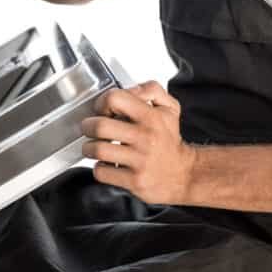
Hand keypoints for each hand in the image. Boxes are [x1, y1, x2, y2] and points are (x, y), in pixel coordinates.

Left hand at [81, 81, 194, 204]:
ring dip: (89, 148)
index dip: (102, 102)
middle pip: (100, 126)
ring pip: (98, 150)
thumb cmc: (169, 140)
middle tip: (89, 128)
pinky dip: (99, 168)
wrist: (184, 173)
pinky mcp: (134, 181)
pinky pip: (102, 173)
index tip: (103, 110)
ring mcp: (139, 161)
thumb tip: (131, 89)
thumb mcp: (169, 108)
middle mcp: (145, 138)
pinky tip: (106, 164)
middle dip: (87, 126)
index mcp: (151, 117)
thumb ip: (151, 90)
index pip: (115, 99)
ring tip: (94, 147)